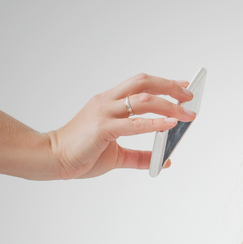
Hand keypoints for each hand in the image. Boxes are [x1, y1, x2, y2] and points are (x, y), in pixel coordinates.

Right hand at [47, 74, 196, 179]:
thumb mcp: (117, 155)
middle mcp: (107, 102)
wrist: (52, 159)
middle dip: (170, 87)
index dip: (163, 83)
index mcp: (109, 103)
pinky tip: (170, 124)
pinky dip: (154, 123)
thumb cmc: (80, 153)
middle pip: (143, 84)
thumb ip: (140, 157)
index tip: (183, 85)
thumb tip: (164, 161)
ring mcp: (104, 113)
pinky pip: (133, 123)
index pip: (140, 84)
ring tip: (186, 113)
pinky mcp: (102, 128)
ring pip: (142, 100)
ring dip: (168, 105)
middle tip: (190, 96)